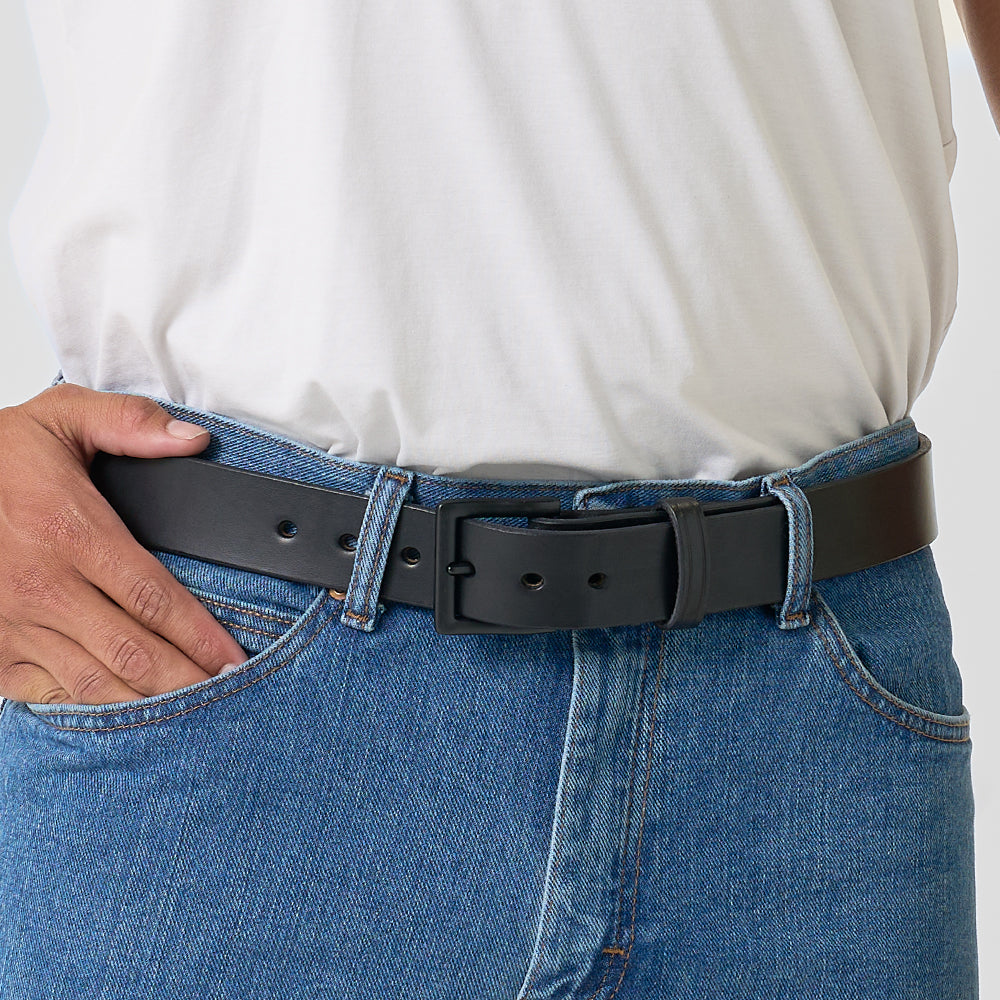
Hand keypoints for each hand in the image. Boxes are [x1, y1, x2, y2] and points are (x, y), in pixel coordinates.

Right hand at [0, 382, 248, 705]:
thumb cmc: (0, 458)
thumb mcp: (62, 418)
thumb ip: (130, 423)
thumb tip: (193, 439)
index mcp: (70, 533)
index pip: (153, 597)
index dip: (200, 634)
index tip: (233, 656)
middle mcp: (43, 586)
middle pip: (132, 651)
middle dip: (186, 679)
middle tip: (228, 694)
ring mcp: (15, 625)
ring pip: (94, 681)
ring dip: (146, 702)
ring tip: (192, 713)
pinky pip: (50, 691)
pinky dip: (92, 706)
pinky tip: (128, 712)